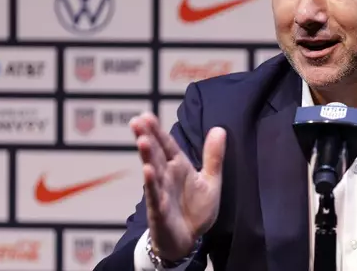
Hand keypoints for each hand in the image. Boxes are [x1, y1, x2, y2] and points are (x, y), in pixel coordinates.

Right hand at [130, 112, 226, 261]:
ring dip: (147, 157)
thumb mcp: (210, 180)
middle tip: (137, 121)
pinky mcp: (160, 210)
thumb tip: (220, 128)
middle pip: (156, 154)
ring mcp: (161, 192)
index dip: (158, 131)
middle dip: (147, 137)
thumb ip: (214, 156)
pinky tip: (147, 171)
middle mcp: (167, 177)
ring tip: (142, 140)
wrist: (189, 240)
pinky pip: (155, 195)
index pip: (167, 145)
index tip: (146, 115)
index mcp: (178, 167)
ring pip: (153, 171)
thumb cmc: (195, 209)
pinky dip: (151, 184)